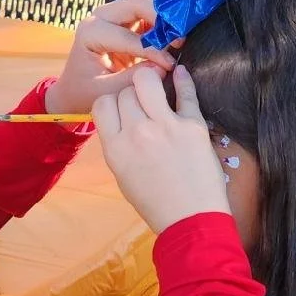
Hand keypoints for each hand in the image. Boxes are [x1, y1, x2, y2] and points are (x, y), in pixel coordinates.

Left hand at [43, 0, 171, 114]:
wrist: (75, 89)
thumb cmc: (86, 92)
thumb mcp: (106, 92)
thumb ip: (134, 79)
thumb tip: (165, 66)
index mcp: (91, 32)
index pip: (128, 35)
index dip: (152, 49)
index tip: (170, 65)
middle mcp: (101, 16)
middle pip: (137, 2)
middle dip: (162, 18)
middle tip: (180, 40)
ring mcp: (115, 13)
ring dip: (165, 14)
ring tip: (180, 35)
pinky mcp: (128, 18)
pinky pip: (150, 8)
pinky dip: (165, 17)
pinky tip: (176, 33)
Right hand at [94, 64, 230, 234]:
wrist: (191, 221)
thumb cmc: (156, 204)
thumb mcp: (123, 176)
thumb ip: (119, 145)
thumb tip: (121, 119)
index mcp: (115, 149)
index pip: (103, 103)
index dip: (112, 101)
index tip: (123, 108)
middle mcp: (136, 133)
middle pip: (125, 91)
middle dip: (132, 93)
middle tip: (144, 101)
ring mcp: (165, 127)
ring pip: (147, 80)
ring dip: (150, 79)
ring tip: (157, 85)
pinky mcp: (193, 126)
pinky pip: (186, 93)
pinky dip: (183, 79)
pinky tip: (180, 73)